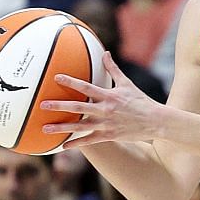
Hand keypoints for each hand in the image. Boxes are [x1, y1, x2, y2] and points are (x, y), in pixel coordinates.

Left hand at [41, 52, 159, 145]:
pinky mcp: (109, 136)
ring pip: (80, 126)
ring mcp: (106, 124)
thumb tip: (105, 53)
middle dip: (59, 105)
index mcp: (109, 96)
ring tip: (45, 128)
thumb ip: (113, 69)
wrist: (156, 121)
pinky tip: (64, 146)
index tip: (56, 78)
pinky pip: (89, 140)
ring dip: (62, 127)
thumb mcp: (127, 84)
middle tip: (43, 104)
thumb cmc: (141, 101)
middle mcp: (106, 110)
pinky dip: (77, 143)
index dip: (71, 82)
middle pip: (78, 107)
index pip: (86, 87)